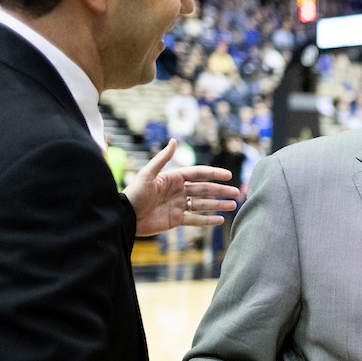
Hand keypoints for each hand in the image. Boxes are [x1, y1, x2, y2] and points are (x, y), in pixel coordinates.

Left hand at [124, 139, 238, 235]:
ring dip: (218, 205)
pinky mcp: (176, 220)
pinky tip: (220, 220)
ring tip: (233, 205)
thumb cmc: (134, 193)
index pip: (198, 174)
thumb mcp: (148, 174)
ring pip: (203, 205)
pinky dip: (207, 221)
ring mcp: (178, 206)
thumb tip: (175, 140)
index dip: (213, 174)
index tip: (228, 175)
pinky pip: (195, 220)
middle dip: (220, 191)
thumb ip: (162, 158)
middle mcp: (178, 191)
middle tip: (236, 192)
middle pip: (204, 189)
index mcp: (173, 179)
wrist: (125, 217)